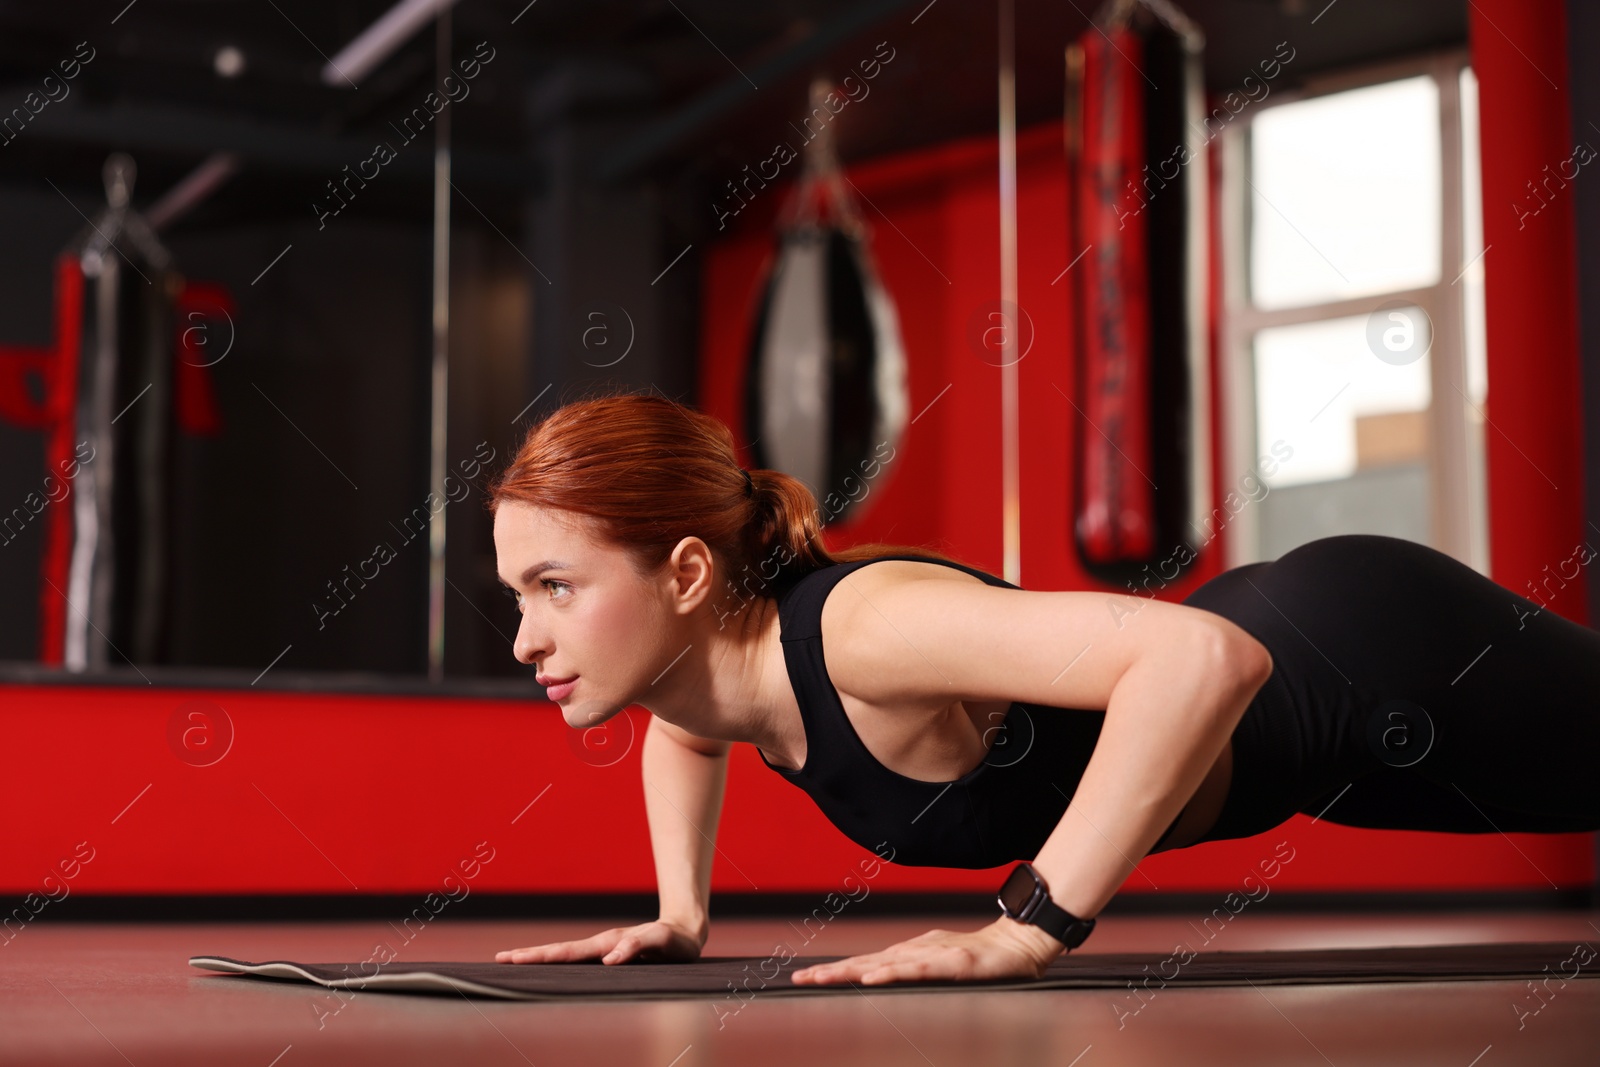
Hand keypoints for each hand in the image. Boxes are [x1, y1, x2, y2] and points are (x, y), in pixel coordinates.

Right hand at [495, 919, 703, 964]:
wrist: (685, 932)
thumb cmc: (675, 940)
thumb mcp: (662, 942)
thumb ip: (637, 946)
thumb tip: (608, 961)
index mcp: (608, 942)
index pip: (567, 952)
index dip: (541, 956)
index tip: (514, 959)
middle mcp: (602, 945)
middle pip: (559, 951)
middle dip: (529, 956)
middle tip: (499, 960)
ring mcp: (604, 949)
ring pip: (566, 955)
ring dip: (540, 957)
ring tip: (514, 961)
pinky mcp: (610, 955)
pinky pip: (578, 959)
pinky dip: (558, 962)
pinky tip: (549, 968)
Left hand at [790, 916, 1064, 985]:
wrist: (1018, 944)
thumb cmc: (980, 957)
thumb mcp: (939, 965)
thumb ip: (914, 970)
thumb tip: (884, 977)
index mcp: (910, 954)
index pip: (865, 963)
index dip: (835, 970)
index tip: (806, 977)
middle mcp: (915, 951)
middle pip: (866, 961)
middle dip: (832, 970)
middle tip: (800, 978)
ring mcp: (933, 954)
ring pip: (884, 963)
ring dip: (851, 971)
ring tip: (824, 977)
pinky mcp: (952, 961)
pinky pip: (917, 969)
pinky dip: (892, 973)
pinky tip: (873, 978)